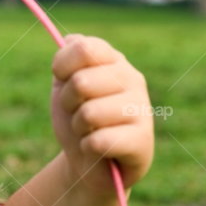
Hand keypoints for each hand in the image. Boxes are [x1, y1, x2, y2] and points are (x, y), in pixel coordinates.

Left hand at [50, 34, 153, 193]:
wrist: (88, 165)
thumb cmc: (77, 123)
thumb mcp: (64, 88)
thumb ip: (66, 61)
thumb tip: (71, 40)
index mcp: (114, 60)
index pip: (83, 48)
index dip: (62, 68)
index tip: (63, 82)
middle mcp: (132, 79)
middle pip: (80, 82)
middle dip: (68, 105)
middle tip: (79, 116)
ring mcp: (141, 108)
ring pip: (88, 114)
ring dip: (78, 130)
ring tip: (90, 133)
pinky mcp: (142, 140)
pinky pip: (99, 141)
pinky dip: (88, 149)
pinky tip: (99, 151)